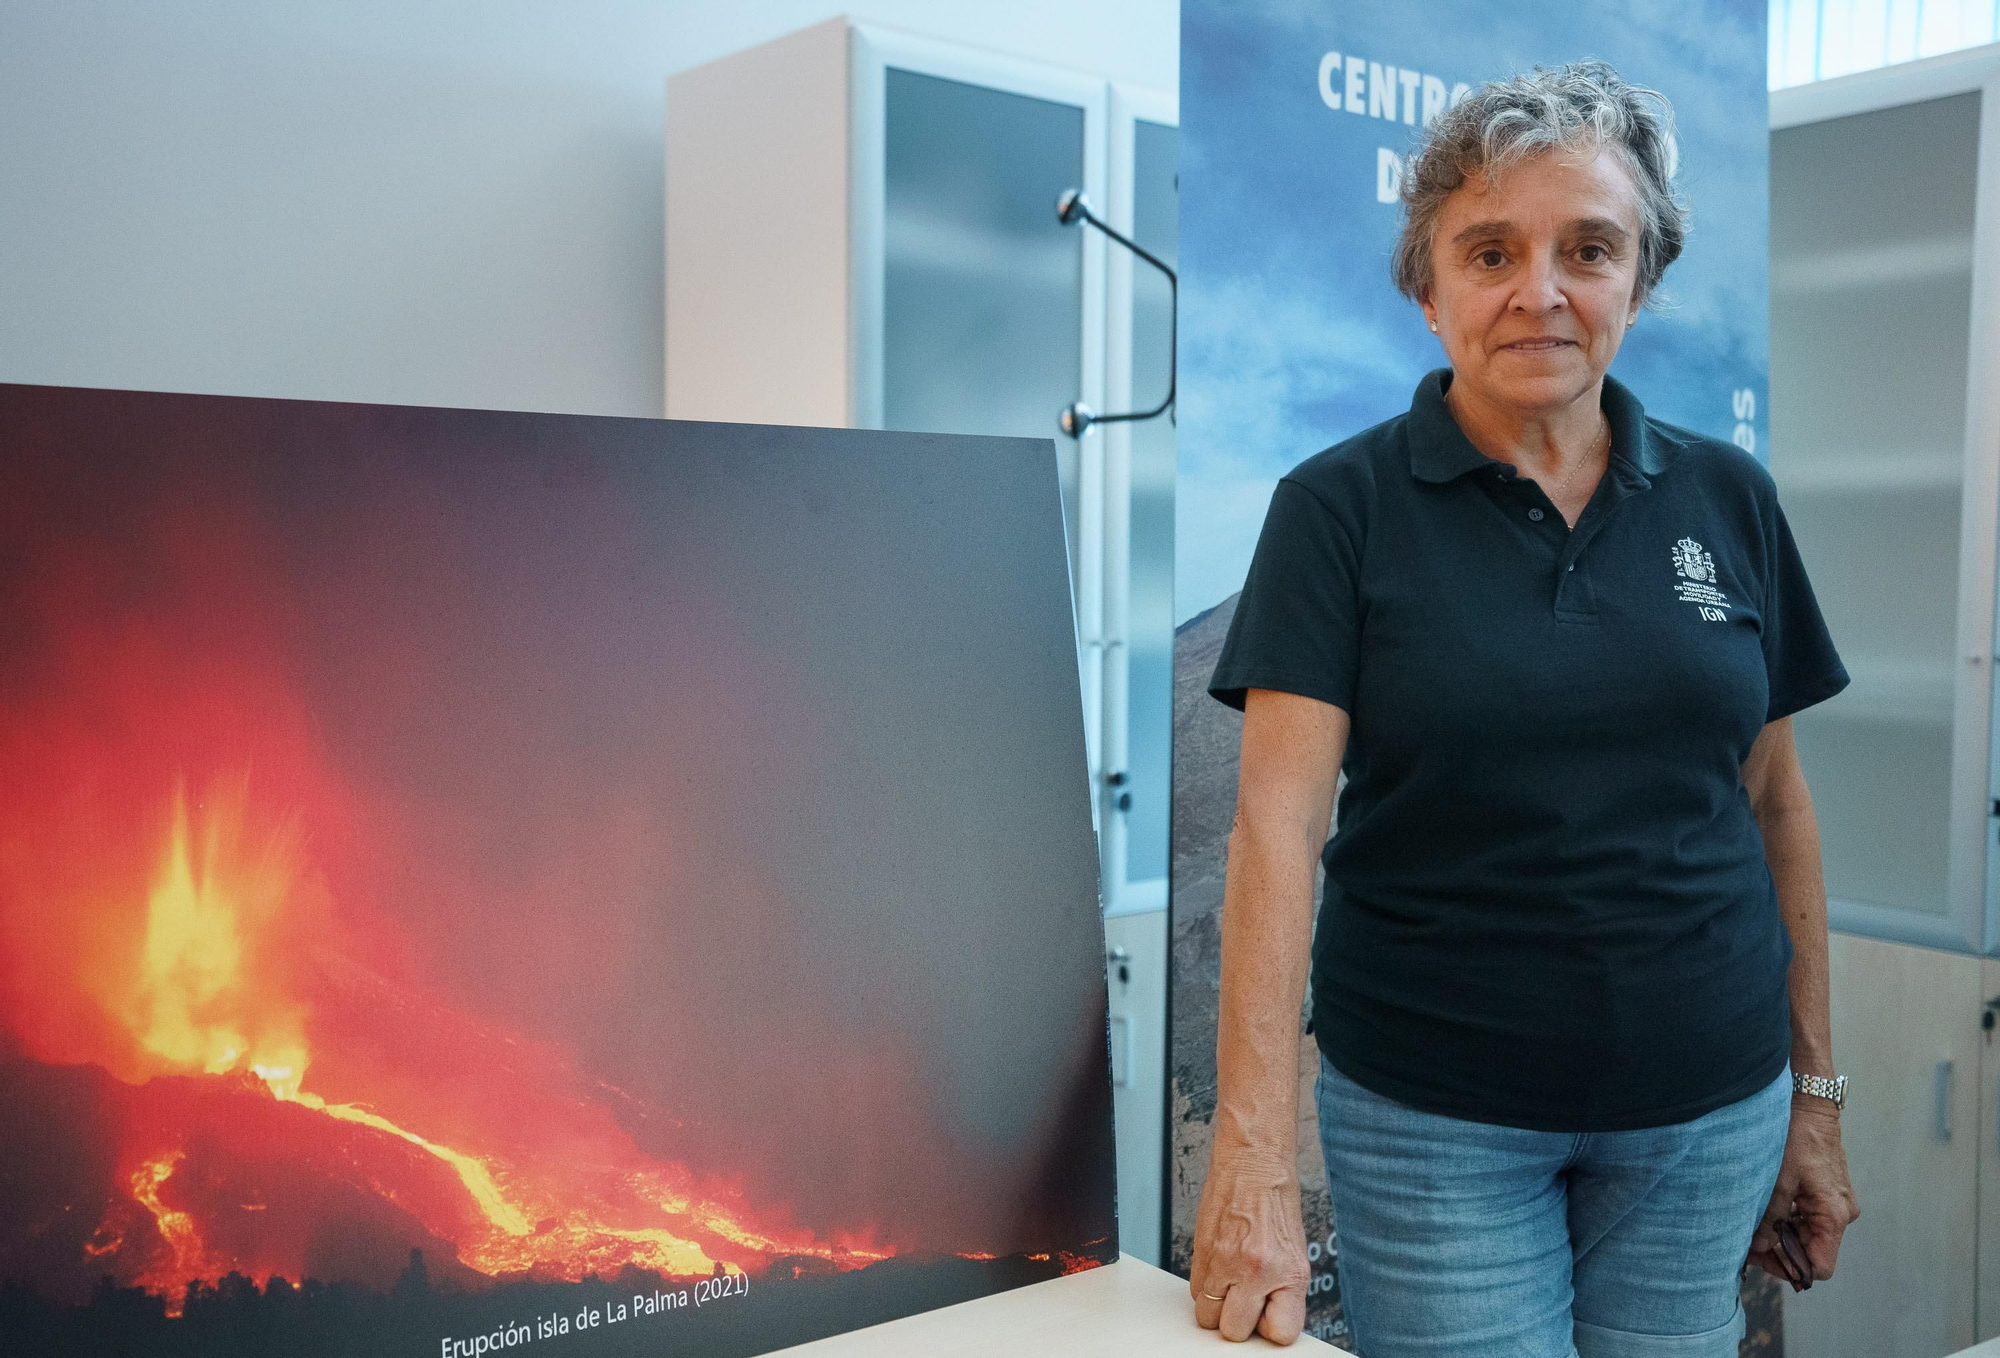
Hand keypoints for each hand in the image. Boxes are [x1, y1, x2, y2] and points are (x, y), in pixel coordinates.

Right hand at [1189, 1138, 1309, 1343]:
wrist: (1254, 1161)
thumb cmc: (1276, 1200)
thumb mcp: (1294, 1250)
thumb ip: (1282, 1289)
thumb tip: (1267, 1320)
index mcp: (1288, 1272)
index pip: (1280, 1334)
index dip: (1271, 1328)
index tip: (1268, 1317)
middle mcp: (1256, 1270)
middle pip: (1234, 1331)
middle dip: (1238, 1321)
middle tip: (1245, 1300)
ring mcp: (1225, 1261)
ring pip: (1207, 1316)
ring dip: (1217, 1305)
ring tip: (1230, 1283)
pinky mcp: (1201, 1250)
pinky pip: (1195, 1290)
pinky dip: (1205, 1286)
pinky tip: (1219, 1267)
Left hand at [1746, 1101, 1859, 1287]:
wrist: (1810, 1107)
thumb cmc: (1797, 1140)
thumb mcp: (1778, 1180)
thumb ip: (1770, 1218)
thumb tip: (1760, 1246)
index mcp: (1833, 1216)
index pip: (1820, 1265)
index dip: (1791, 1269)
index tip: (1762, 1259)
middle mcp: (1840, 1214)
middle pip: (1812, 1250)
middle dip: (1780, 1252)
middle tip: (1746, 1244)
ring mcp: (1835, 1202)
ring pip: (1807, 1233)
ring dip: (1780, 1234)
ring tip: (1750, 1226)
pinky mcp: (1827, 1192)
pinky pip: (1808, 1216)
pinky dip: (1787, 1218)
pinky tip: (1764, 1210)